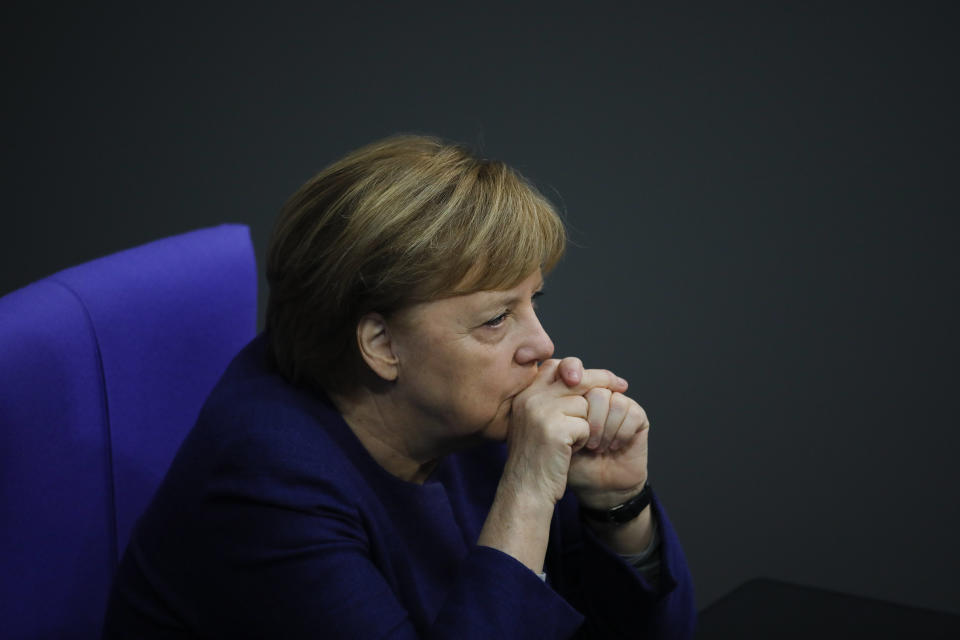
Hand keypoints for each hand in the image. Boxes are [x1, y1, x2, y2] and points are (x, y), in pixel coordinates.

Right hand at [503, 358, 627, 504]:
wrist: (526, 489)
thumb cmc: (535, 459)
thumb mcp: (536, 422)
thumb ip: (550, 399)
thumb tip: (579, 376)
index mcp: (524, 393)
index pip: (556, 365)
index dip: (580, 369)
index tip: (603, 376)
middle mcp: (529, 397)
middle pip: (576, 377)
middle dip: (602, 381)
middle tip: (622, 386)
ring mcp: (540, 411)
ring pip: (584, 403)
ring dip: (587, 424)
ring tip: (571, 442)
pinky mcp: (554, 428)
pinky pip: (586, 425)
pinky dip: (585, 440)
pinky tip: (569, 452)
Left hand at [557, 361, 650, 509]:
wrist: (595, 488)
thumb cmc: (570, 463)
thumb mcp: (552, 436)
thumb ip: (546, 410)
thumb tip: (541, 378)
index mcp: (574, 394)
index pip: (572, 367)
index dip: (571, 369)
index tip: (569, 381)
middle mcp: (598, 394)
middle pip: (592, 385)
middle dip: (587, 417)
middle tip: (585, 441)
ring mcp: (618, 404)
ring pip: (611, 400)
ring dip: (602, 429)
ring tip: (597, 447)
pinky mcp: (638, 417)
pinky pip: (629, 412)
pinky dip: (619, 433)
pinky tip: (613, 447)